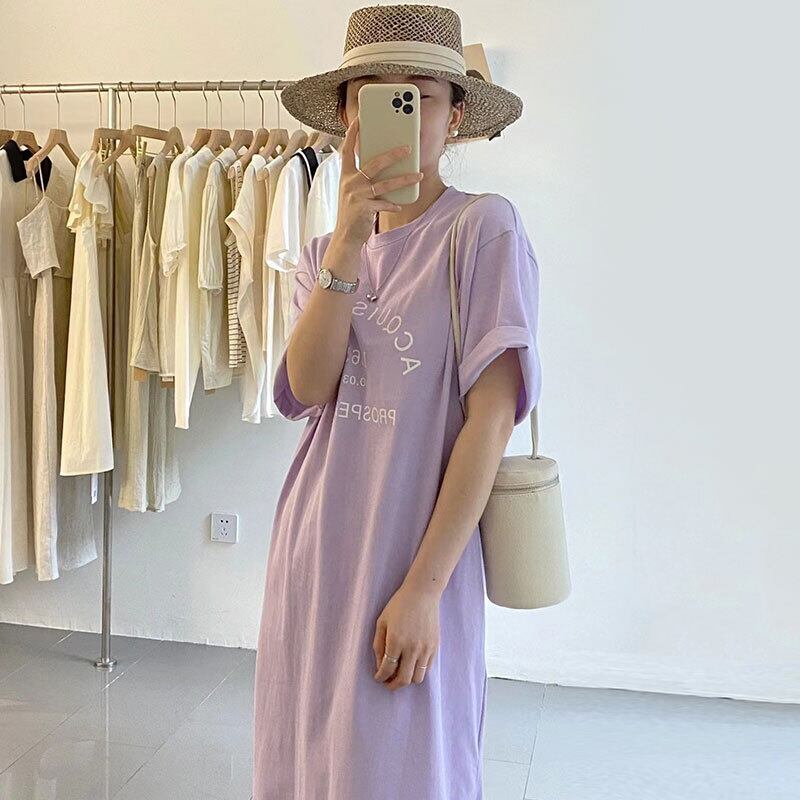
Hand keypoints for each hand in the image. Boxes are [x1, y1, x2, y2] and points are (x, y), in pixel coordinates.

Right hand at [332, 115, 423, 247]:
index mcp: (345, 175)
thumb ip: (364, 178)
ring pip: (384, 184)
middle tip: (408, 148)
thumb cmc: (353, 212)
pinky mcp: (363, 209)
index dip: (353, 134)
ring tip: (418, 174)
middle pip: (374, 163)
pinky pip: (384, 204)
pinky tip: (399, 204)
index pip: (347, 149)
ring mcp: (356, 195)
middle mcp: (349, 182)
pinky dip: (393, 204)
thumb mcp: (354, 191)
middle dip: (393, 155)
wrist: (345, 237)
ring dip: (403, 179)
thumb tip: (385, 164)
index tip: (360, 119)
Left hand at [372, 582, 439, 690]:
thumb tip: (380, 665)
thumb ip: (378, 645)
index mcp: (396, 641)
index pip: (387, 669)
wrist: (422, 594)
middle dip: (393, 685)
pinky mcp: (435, 647)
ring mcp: (426, 648)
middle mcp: (412, 648)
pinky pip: (427, 668)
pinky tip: (411, 665)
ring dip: (407, 680)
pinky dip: (418, 671)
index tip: (378, 677)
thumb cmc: (399, 605)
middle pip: (404, 679)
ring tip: (401, 674)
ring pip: (417, 678)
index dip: (381, 677)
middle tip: (388, 683)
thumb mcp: (382, 622)